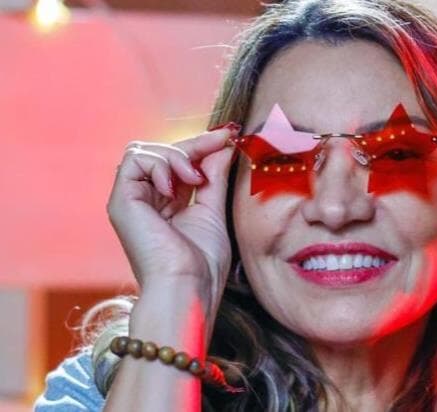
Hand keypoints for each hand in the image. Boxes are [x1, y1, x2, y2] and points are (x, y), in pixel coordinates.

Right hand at [107, 124, 238, 319]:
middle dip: (195, 144)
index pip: (179, 162)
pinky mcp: (121, 200)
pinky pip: (135, 159)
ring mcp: (131, 200)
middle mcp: (146, 200)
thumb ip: (214, 176)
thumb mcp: (213, 210)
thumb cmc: (203, 262)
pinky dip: (159, 165)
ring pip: (147, 150)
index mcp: (167, 204)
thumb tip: (223, 145)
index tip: (229, 134)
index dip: (202, 145)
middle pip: (163, 152)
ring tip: (195, 180)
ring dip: (177, 156)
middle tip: (221, 141)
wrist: (187, 286)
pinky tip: (174, 188)